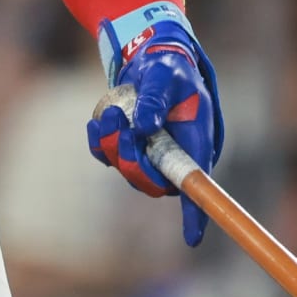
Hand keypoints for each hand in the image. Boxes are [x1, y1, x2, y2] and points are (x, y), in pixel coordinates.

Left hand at [86, 17, 222, 246]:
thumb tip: (144, 127)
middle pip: (153, 182)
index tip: (192, 238)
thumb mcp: (163, 75)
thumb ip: (154, 98)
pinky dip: (99, 142)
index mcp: (196, 142)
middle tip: (118, 122)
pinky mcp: (128, 148)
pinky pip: (107, 158)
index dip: (196, 213)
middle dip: (131, 159)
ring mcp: (150, 155)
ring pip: (128, 170)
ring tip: (111, 112)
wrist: (150, 58)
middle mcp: (175, 156)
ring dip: (113, 145)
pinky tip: (98, 120)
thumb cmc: (167, 67)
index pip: (197, 185)